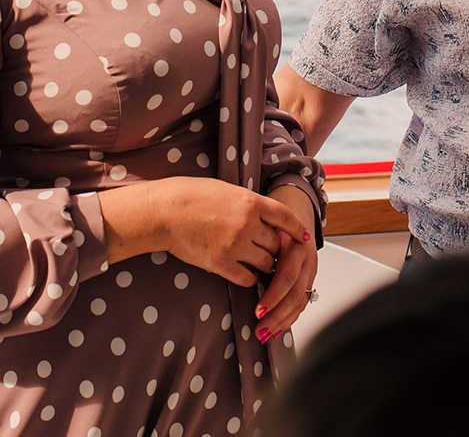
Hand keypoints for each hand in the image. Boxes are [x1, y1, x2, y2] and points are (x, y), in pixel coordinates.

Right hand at [105, 176, 309, 287]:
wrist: (164, 212)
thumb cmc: (190, 196)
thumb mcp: (226, 190)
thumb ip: (248, 204)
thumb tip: (266, 218)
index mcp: (250, 201)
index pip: (285, 217)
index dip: (297, 228)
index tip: (304, 236)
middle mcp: (247, 223)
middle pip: (276, 243)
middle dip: (275, 247)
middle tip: (270, 250)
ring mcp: (235, 245)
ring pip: (266, 263)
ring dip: (265, 264)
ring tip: (259, 263)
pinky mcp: (221, 263)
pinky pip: (248, 278)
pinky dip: (251, 277)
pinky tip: (246, 272)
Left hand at [252, 182, 319, 341]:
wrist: (293, 203)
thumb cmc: (268, 212)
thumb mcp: (260, 216)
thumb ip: (248, 235)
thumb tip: (226, 253)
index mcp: (296, 242)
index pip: (287, 276)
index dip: (273, 295)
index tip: (257, 310)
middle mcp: (306, 257)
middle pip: (295, 293)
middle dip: (277, 314)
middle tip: (259, 328)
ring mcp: (309, 268)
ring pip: (300, 301)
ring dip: (281, 320)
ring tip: (263, 333)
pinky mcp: (308, 276)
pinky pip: (301, 300)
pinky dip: (287, 316)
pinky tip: (275, 329)